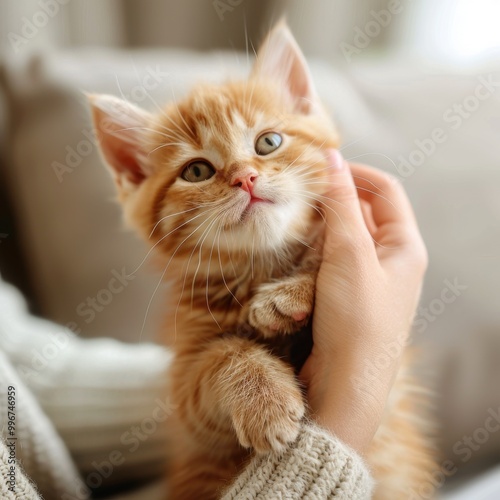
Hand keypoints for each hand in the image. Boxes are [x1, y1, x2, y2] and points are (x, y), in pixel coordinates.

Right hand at [299, 150, 427, 453]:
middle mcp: (392, 261)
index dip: (355, 173)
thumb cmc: (355, 322)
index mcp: (405, 247)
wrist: (345, 385)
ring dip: (324, 227)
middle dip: (336, 200)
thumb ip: (340, 205)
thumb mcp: (349, 256)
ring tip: (297, 225)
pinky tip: (299, 255)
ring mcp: (371, 280)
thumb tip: (332, 158)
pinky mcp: (351, 297)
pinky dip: (318, 252)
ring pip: (347, 238)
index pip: (384, 191)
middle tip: (301, 195)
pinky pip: (335, 262)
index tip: (320, 168)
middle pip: (365, 213)